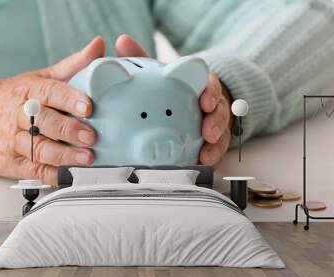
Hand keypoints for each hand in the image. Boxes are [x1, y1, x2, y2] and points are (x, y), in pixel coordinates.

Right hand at [0, 37, 105, 184]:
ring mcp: (14, 140)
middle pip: (44, 122)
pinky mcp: (12, 162)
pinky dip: (51, 175)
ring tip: (86, 158)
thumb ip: (72, 66)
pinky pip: (32, 170)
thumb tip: (98, 46)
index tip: (87, 106)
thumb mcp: (41, 77)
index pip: (49, 92)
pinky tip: (68, 174)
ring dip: (64, 155)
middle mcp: (20, 115)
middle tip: (91, 136)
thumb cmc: (14, 96)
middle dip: (69, 130)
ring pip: (38, 148)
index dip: (69, 99)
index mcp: (28, 91)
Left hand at [115, 35, 232, 165]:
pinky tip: (202, 165)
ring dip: (216, 145)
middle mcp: (211, 103)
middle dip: (217, 121)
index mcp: (200, 84)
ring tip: (206, 156)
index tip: (206, 102)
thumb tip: (122, 41)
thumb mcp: (157, 72)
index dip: (210, 93)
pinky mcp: (213, 141)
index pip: (211, 84)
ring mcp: (214, 123)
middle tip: (207, 133)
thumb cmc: (170, 87)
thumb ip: (141, 58)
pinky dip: (211, 157)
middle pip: (221, 110)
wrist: (186, 102)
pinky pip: (216, 150)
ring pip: (222, 132)